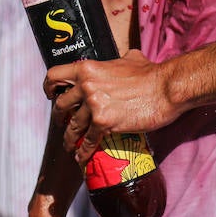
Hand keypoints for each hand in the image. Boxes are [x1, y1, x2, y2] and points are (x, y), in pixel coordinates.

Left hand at [44, 51, 177, 162]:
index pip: (54, 75)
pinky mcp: (105, 122)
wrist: (166, 89)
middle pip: (60, 104)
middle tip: (62, 122)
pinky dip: (84, 151)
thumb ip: (116, 61)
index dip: (49, 87)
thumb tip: (121, 60)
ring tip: (70, 145)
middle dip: (59, 117)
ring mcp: (94, 104)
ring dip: (70, 138)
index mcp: (88, 68)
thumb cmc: (151, 74)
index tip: (51, 95)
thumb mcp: (129, 59)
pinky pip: (88, 140)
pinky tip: (82, 157)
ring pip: (72, 126)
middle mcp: (86, 85)